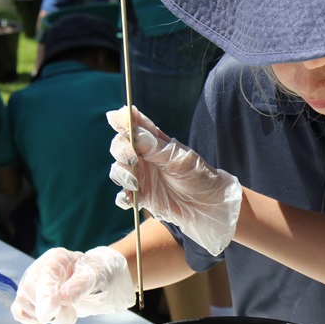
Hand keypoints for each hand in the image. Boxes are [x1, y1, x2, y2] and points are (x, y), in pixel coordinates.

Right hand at [11, 247, 135, 323]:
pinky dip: (32, 320)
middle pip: (28, 290)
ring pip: (23, 304)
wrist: (98, 281)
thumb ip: (79, 286)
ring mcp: (31, 283)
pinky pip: (19, 313)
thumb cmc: (97, 275)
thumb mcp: (95, 277)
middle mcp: (39, 269)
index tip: (50, 311)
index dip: (45, 295)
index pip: (44, 276)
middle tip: (72, 314)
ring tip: (68, 312)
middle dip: (49, 309)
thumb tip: (62, 297)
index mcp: (57, 258)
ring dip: (45, 317)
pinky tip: (52, 317)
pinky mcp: (28, 299)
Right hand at [106, 106, 242, 255]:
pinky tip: (130, 199)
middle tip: (132, 158)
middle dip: (121, 150)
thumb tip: (136, 133)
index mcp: (154, 142)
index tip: (114, 117)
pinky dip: (123, 197)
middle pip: (120, 148)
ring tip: (134, 182)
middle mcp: (144, 158)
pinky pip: (124, 197)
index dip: (122, 121)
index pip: (133, 127)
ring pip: (118, 171)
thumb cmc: (199, 176)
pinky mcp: (143, 197)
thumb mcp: (180, 160)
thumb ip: (156, 148)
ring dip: (121, 174)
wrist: (210, 206)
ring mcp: (142, 177)